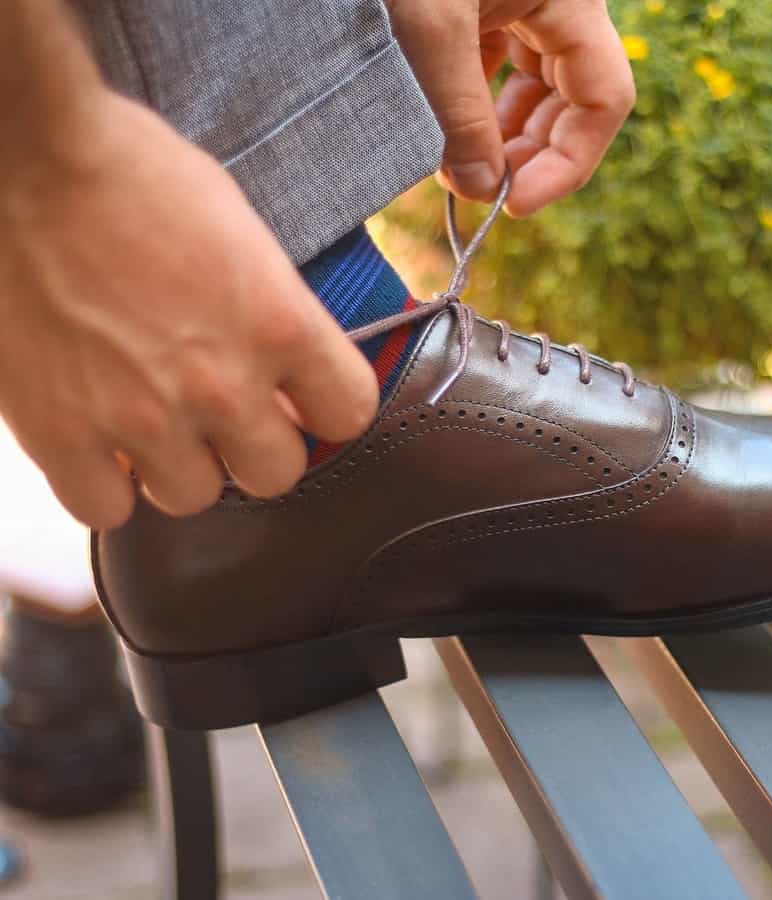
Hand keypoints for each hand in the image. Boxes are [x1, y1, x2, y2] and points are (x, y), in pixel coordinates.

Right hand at [0, 89, 378, 528]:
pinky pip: (104, 510)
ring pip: (193, 497)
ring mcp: (142, 415)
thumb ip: (275, 311)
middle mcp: (223, 384)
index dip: (327, 408)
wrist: (22, 153)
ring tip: (154, 423)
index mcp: (280, 325)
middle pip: (277, 474)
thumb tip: (290, 365)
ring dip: (180, 467)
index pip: (350, 413)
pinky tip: (99, 444)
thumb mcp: (241, 232)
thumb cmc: (132, 173)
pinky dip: (104, 486)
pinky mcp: (60, 431)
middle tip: (225, 416)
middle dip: (255, 447)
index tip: (303, 400)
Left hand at [386, 0, 634, 216]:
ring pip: (535, 85)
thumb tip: (482, 192)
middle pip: (573, 97)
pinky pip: (496, 66)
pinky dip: (478, 106)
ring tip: (462, 169)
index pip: (604, 98)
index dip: (570, 163)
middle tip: (486, 192)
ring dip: (505, 136)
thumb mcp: (426, 35)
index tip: (515, 205)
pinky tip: (449, 134)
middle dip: (534, 153)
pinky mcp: (478, 4)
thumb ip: (460, 120)